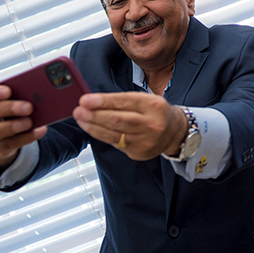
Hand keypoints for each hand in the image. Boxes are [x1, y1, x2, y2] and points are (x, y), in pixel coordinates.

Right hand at [0, 85, 47, 167]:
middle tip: (28, 107)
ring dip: (13, 126)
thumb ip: (20, 97)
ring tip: (30, 122)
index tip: (8, 91)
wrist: (2, 137)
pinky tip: (39, 131)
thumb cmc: (9, 113)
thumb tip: (39, 95)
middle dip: (9, 108)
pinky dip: (26, 137)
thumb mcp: (12, 102)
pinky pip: (8, 144)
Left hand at [73, 92, 187, 160]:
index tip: (85, 100)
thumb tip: (94, 102)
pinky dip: (102, 135)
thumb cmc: (156, 112)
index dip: (103, 101)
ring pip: (114, 134)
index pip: (125, 102)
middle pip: (118, 120)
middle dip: (95, 115)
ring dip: (93, 127)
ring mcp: (146, 140)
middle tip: (78, 111)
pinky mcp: (139, 152)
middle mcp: (151, 124)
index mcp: (154, 105)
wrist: (175, 132)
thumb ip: (123, 100)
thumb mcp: (146, 100)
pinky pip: (116, 143)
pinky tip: (93, 129)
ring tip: (81, 119)